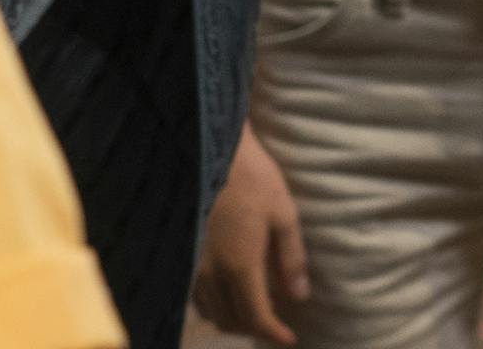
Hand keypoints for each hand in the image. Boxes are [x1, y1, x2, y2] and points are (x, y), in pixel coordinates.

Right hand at [193, 126, 307, 344]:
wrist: (211, 152)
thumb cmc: (254, 180)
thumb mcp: (284, 215)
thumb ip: (291, 259)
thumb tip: (299, 295)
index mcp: (240, 266)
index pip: (255, 317)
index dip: (272, 333)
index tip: (289, 340)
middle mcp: (211, 274)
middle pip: (230, 320)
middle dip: (254, 328)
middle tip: (275, 323)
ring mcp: (192, 266)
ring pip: (210, 311)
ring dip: (233, 318)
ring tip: (255, 308)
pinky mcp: (182, 254)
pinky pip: (196, 296)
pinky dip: (215, 303)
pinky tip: (230, 290)